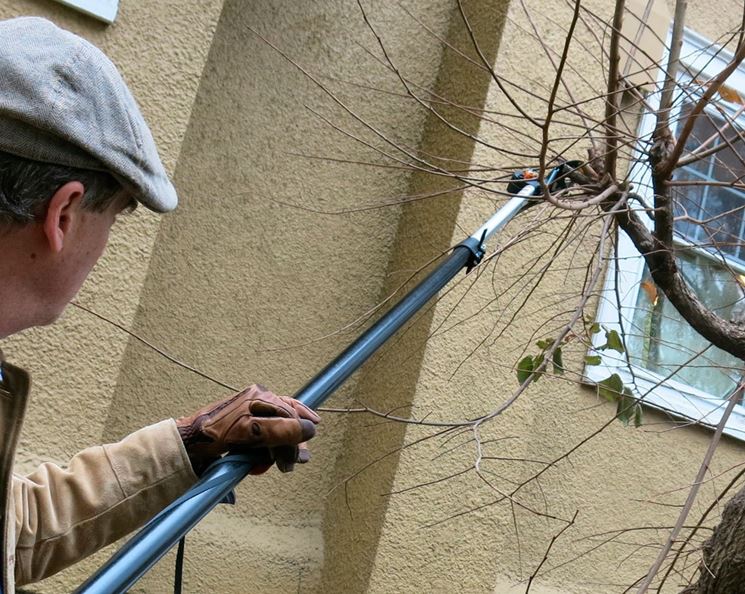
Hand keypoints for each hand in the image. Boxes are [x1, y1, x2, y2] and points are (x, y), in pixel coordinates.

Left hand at [176, 384, 319, 474]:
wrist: (185, 445)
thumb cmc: (214, 433)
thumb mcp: (251, 430)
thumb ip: (282, 429)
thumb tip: (310, 429)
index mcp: (260, 397)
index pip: (292, 413)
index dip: (300, 433)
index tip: (303, 454)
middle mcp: (257, 405)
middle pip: (285, 426)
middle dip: (288, 447)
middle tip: (289, 465)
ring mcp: (249, 420)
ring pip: (274, 438)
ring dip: (273, 455)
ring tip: (268, 467)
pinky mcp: (242, 435)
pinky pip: (261, 446)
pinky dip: (260, 458)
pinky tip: (254, 466)